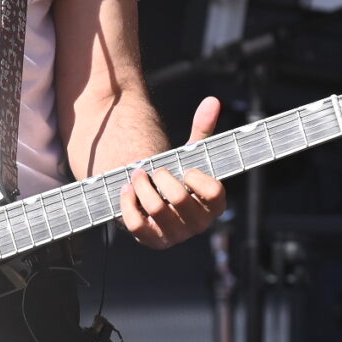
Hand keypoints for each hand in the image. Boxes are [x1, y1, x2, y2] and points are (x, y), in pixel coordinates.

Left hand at [120, 96, 226, 249]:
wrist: (150, 200)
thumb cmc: (175, 176)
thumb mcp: (189, 155)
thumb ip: (202, 130)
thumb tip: (212, 101)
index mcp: (213, 206)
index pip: (215, 193)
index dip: (197, 178)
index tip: (185, 170)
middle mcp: (197, 225)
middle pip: (180, 199)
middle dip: (162, 177)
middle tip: (154, 169)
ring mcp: (174, 236)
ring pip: (157, 209)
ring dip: (142, 187)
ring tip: (138, 175)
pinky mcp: (151, 241)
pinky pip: (136, 224)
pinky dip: (128, 203)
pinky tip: (127, 191)